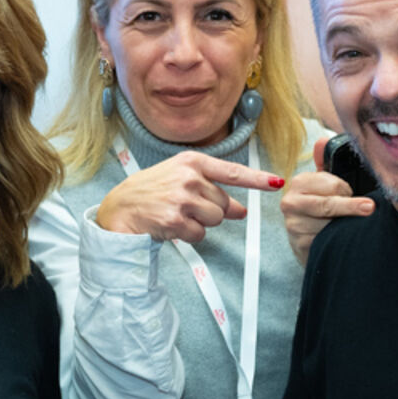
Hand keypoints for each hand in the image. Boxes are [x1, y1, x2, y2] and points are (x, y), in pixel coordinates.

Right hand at [95, 150, 283, 242]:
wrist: (120, 208)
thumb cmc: (152, 191)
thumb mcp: (181, 181)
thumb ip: (212, 190)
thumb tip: (242, 210)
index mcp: (192, 162)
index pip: (233, 172)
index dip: (258, 180)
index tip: (277, 183)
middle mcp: (189, 177)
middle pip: (224, 204)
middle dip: (211, 211)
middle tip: (186, 208)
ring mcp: (182, 198)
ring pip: (215, 220)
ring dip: (200, 224)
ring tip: (177, 215)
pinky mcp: (175, 219)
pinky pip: (199, 235)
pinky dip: (188, 235)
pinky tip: (171, 225)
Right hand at [282, 170, 373, 265]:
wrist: (306, 239)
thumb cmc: (318, 207)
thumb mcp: (322, 183)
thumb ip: (326, 162)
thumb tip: (322, 143)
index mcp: (299, 183)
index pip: (333, 185)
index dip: (346, 190)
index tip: (350, 194)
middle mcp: (291, 202)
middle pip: (329, 205)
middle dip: (351, 207)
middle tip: (369, 208)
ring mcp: (295, 225)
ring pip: (330, 224)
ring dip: (343, 225)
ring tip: (343, 224)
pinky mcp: (301, 244)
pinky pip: (328, 241)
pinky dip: (338, 239)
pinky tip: (339, 237)